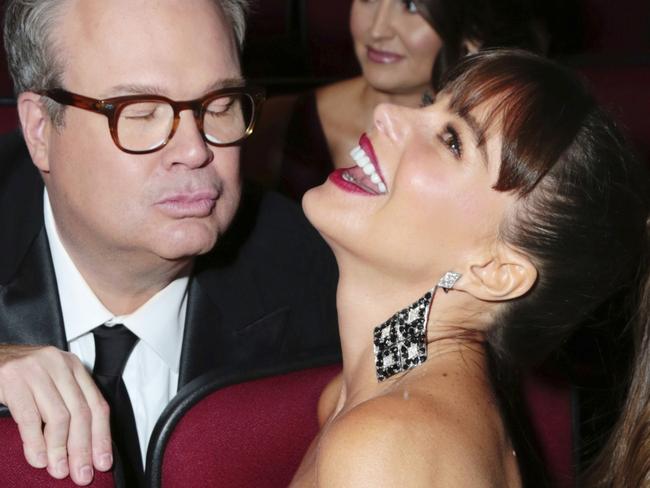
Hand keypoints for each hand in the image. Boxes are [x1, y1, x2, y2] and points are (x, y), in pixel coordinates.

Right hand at [0, 345, 111, 485]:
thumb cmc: (19, 377)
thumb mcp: (51, 385)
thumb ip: (68, 406)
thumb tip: (85, 447)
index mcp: (73, 366)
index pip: (96, 405)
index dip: (102, 437)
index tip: (103, 462)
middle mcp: (59, 364)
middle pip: (81, 413)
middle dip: (83, 448)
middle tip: (81, 474)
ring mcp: (36, 370)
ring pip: (59, 416)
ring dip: (60, 449)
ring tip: (59, 470)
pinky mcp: (14, 379)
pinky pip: (30, 417)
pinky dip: (36, 442)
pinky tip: (39, 459)